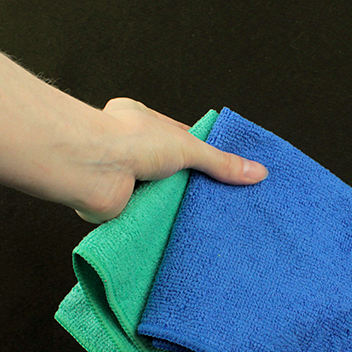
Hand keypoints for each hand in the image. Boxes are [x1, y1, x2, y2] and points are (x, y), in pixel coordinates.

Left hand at [75, 98, 268, 222]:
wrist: (94, 168)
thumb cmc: (132, 141)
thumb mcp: (188, 147)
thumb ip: (220, 163)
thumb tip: (257, 173)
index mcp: (143, 122)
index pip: (179, 138)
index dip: (201, 154)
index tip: (224, 171)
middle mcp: (130, 147)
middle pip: (169, 169)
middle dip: (189, 183)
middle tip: (218, 200)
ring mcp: (122, 176)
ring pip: (157, 192)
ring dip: (173, 204)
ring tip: (202, 218)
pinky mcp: (117, 204)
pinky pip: (145, 213)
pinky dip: (159, 221)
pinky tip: (178, 230)